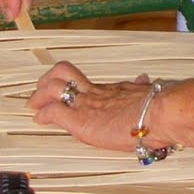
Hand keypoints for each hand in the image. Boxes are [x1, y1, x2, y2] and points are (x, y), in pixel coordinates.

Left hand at [29, 63, 168, 155]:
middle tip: (41, 91)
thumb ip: (142, 87)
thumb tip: (145, 77)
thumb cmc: (159, 109)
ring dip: (39, 96)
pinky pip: (53, 112)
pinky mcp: (79, 119)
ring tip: (33, 105)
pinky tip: (39, 120)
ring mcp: (86, 104)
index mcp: (111, 89)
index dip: (72, 84)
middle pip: (64, 73)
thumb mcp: (148, 93)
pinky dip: (43, 114)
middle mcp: (95, 92)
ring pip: (53, 87)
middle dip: (48, 81)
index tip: (68, 89)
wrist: (159, 114)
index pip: (85, 82)